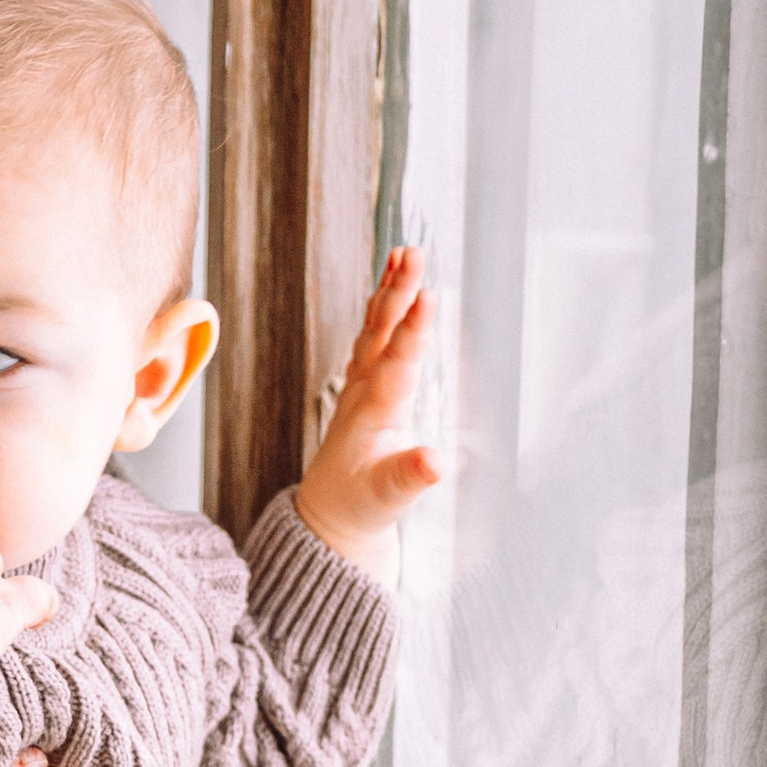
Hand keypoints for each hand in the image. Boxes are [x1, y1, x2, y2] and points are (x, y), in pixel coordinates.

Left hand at [295, 245, 439, 582]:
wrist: (330, 515)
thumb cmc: (361, 505)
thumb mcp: (390, 498)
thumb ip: (412, 478)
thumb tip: (436, 461)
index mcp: (375, 412)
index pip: (398, 363)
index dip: (413, 330)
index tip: (428, 295)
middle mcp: (364, 392)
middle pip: (383, 333)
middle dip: (399, 292)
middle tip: (413, 252)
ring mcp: (361, 386)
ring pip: (374, 329)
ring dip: (389, 291)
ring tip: (401, 253)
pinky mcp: (364, 387)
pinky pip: (373, 337)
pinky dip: (384, 308)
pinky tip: (390, 286)